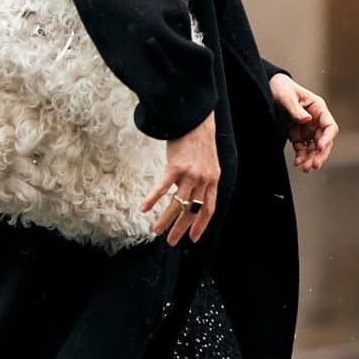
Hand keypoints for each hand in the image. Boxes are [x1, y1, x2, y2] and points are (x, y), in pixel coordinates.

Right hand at [141, 111, 218, 243]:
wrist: (195, 118)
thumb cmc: (198, 138)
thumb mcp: (208, 160)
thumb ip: (202, 177)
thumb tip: (191, 190)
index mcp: (213, 180)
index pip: (209, 209)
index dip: (201, 225)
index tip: (193, 238)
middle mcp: (204, 179)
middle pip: (192, 211)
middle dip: (181, 229)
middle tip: (171, 241)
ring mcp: (190, 174)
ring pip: (178, 204)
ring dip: (165, 220)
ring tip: (156, 231)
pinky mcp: (176, 167)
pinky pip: (162, 189)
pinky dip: (152, 199)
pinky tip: (144, 208)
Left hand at [269, 74, 338, 172]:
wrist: (268, 89)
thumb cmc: (281, 88)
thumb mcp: (287, 96)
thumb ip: (296, 109)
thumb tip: (307, 120)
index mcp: (318, 109)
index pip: (330, 126)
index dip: (327, 138)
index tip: (320, 146)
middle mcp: (315, 121)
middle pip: (324, 141)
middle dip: (320, 154)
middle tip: (314, 165)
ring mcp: (307, 129)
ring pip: (314, 148)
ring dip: (311, 159)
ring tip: (305, 168)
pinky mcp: (298, 135)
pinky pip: (302, 149)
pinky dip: (301, 157)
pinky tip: (297, 163)